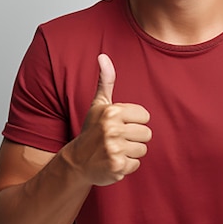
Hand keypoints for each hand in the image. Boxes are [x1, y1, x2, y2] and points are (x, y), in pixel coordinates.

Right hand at [67, 54, 151, 185]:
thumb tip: (103, 56)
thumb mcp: (98, 104)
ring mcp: (114, 149)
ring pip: (142, 150)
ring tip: (114, 150)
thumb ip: (105, 81)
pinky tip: (112, 162)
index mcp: (112, 112)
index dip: (134, 122)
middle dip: (134, 138)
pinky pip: (136, 164)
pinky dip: (126, 165)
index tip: (119, 125)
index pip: (145, 116)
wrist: (76, 161)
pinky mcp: (117, 166)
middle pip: (147, 134)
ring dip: (130, 152)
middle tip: (117, 140)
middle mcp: (113, 129)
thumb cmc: (92, 130)